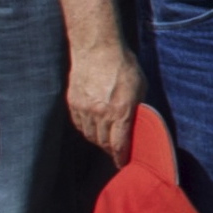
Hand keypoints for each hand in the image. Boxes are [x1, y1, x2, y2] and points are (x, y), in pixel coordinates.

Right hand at [65, 49, 141, 163]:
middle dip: (109, 149)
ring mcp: (84, 109)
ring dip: (97, 140)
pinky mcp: (73, 102)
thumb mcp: (140, 87)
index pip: (118, 144)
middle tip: (114, 151)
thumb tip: (135, 121)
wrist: (97, 49)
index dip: (119, 157)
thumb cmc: (124, 65)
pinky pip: (79, 124)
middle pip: (102, 142)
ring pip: (89, 134)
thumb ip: (136, 107)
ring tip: (105, 139)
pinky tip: (93, 126)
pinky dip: (86, 128)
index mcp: (120, 112)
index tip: (121, 163)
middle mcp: (100, 114)